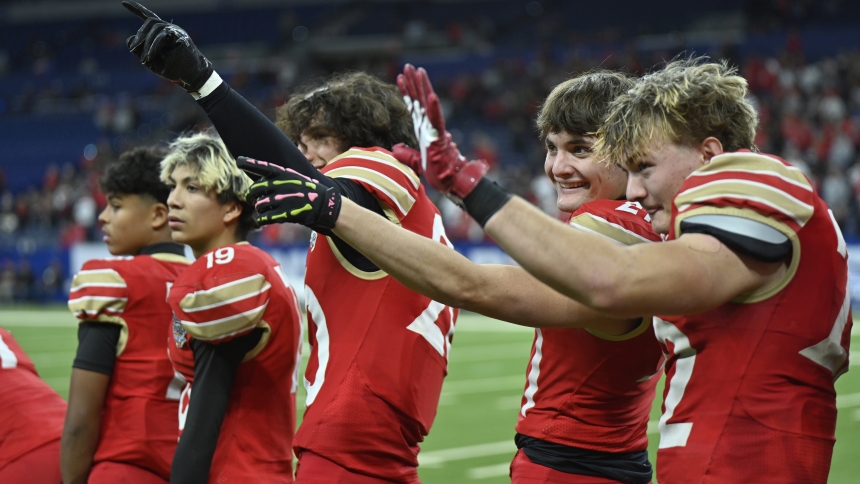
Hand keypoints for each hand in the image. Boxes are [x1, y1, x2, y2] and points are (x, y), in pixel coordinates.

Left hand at [123, 1, 213, 93]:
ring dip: (147, 43)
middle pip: (150, 22)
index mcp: (163, 32)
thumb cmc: (172, 69)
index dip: (136, 9)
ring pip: (156, 27)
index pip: (149, 17)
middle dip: (140, 35)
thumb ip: (139, 50)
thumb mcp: (151, 60)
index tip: (123, 2)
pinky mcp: (181, 37)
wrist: (191, 76)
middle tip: (134, 49)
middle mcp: (170, 28)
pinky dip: (154, 46)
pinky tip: (150, 56)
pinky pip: (163, 36)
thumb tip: (130, 38)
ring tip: (145, 58)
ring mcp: (176, 31)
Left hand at [237, 157, 340, 230]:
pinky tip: (262, 219)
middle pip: (255, 189)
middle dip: (250, 195)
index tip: (238, 161)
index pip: (263, 166)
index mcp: (284, 174)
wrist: (324, 205)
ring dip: (258, 208)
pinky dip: (261, 219)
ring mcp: (282, 199)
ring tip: (263, 210)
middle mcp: (281, 184)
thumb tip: (261, 182)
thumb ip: (279, 179)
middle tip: (252, 199)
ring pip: (259, 204)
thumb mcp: (295, 179)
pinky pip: (265, 217)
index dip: (250, 163)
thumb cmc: (309, 192)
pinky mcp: (285, 213)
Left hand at [397, 64, 487, 199]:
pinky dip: (435, 109)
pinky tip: (431, 95)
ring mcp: (435, 130)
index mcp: (423, 129)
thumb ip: (405, 153)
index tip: (400, 77)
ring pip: (428, 104)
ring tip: (418, 70)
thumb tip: (395, 148)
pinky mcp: (440, 137)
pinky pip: (437, 121)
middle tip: (408, 65)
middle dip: (414, 82)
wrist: (452, 181)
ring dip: (423, 87)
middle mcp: (429, 126)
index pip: (413, 106)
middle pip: (420, 99)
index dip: (406, 92)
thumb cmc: (438, 172)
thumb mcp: (415, 161)